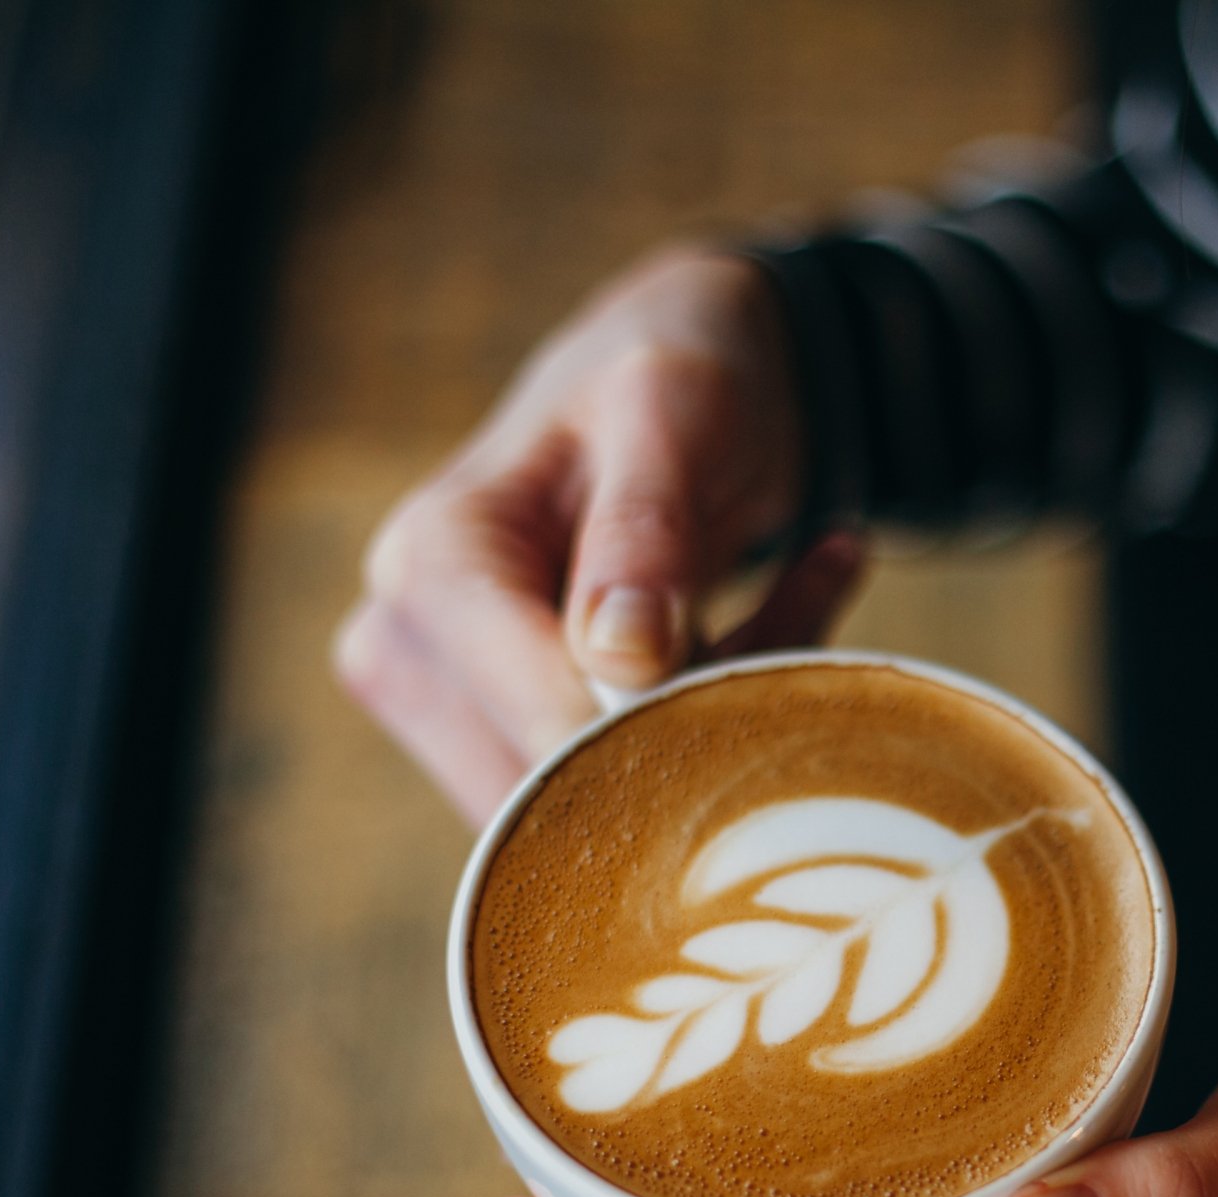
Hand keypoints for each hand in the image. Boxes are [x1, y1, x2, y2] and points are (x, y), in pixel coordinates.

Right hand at [334, 249, 863, 824]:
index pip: (540, 719)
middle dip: (696, 737)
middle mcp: (410, 643)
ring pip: (592, 808)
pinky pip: (612, 795)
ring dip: (715, 733)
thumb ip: (648, 527)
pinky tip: (779, 629)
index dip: (664, 736)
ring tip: (797, 611)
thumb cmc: (673, 368)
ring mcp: (448, 701)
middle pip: (560, 781)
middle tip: (807, 638)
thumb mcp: (674, 410)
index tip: (771, 694)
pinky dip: (711, 729)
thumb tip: (619, 660)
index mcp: (436, 561)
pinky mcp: (500, 735)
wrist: (678, 370)